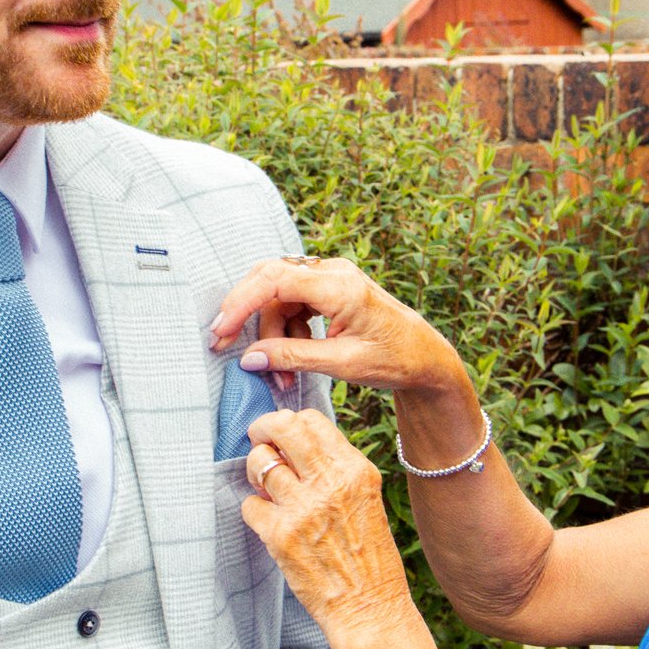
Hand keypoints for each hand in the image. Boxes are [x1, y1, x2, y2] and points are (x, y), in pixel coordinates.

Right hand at [208, 256, 464, 395]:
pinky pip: (292, 303)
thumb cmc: (394, 359)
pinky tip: (290, 361)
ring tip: (278, 375)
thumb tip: (250, 358)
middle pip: (270, 281)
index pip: (275, 280)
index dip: (242, 302)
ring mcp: (331, 278)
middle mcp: (333, 272)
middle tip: (224, 344)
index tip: (222, 330)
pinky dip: (285, 332)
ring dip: (271, 335)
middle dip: (246, 314)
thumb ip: (294, 357)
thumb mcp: (342, 364)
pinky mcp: (329, 290)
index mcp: (340, 286)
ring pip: (279, 297)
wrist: (426, 357)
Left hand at [240, 409, 418, 648]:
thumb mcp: (366, 500)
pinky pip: (249, 504)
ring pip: (259, 463)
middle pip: (282, 428)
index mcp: (356, 470)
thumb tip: (295, 444)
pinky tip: (270, 524)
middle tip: (258, 439)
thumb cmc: (368, 557)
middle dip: (262, 428)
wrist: (370, 608)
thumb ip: (335, 470)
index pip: (312, 420)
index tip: (282, 436)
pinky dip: (255, 511)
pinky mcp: (280, 535)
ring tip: (266, 488)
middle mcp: (331, 483)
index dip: (290, 423)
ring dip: (255, 472)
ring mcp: (303, 508)